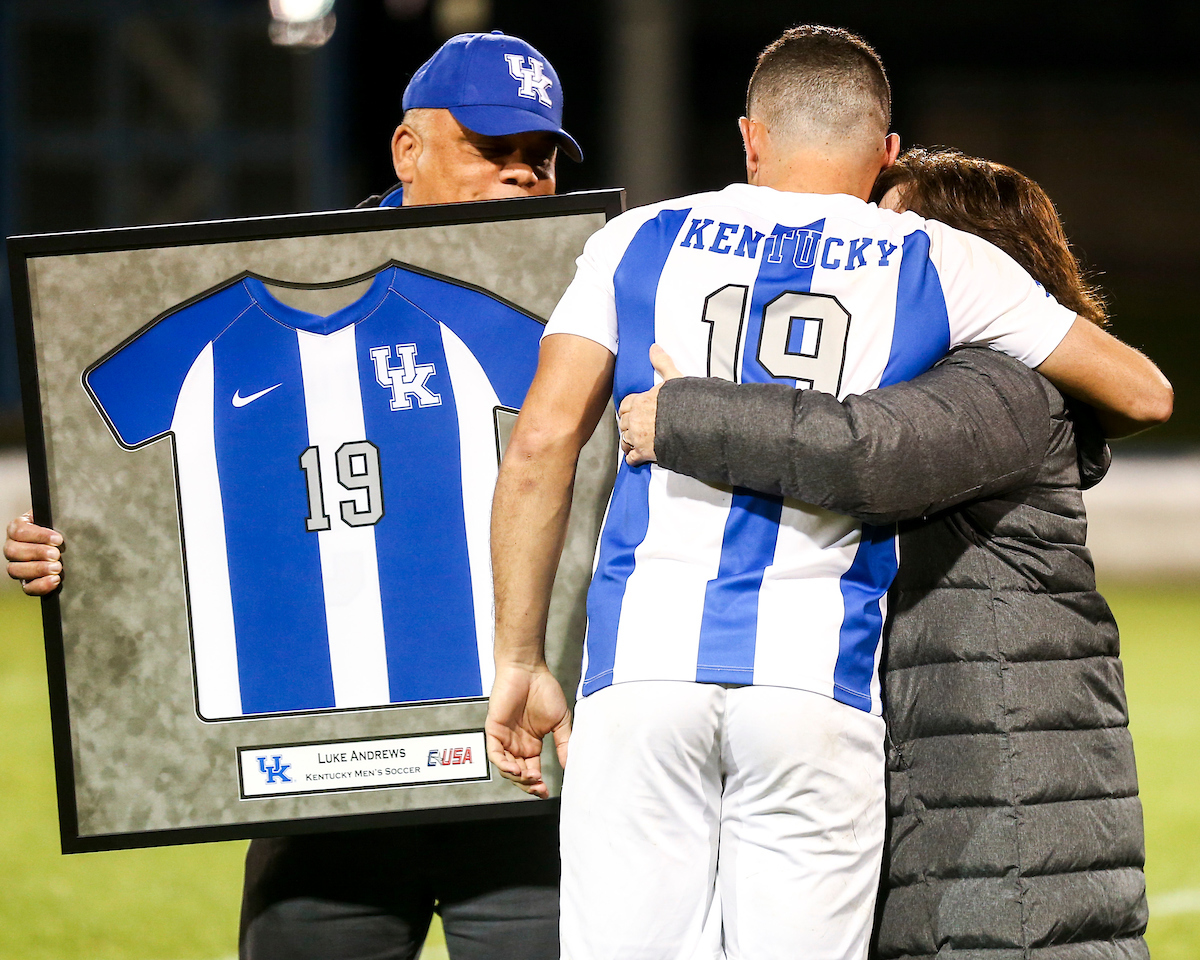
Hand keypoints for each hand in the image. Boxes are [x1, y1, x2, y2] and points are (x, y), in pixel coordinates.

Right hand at [5, 510, 63, 595]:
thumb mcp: (57, 518)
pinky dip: (40, 585)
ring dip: (37, 569)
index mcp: (17, 528)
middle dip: (37, 553)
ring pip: (14, 570)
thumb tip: (65, 514)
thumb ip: (57, 516)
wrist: (67, 544)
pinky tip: (55, 580)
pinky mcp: (26, 581)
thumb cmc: (62, 527)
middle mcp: (12, 547)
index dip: (38, 535)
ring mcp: (17, 565)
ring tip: (57, 568)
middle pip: (12, 551)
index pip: (19, 531)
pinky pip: (27, 588)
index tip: (58, 539)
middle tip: (56, 554)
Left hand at [485, 662, 570, 799]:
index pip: (531, 771)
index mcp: (531, 744)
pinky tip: (516, 769)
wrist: (529, 669)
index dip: (537, 784)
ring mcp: (504, 738)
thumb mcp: (560, 721)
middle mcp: (516, 744)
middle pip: (518, 774)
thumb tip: (569, 764)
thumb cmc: (544, 689)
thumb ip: (563, 743)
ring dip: (518, 778)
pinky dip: (504, 765)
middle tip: (539, 788)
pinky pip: (495, 754)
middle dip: (528, 784)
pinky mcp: (494, 730)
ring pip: (506, 768)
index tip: (547, 791)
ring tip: (532, 778)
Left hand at [618, 344, 682, 465]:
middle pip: (623, 423)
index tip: (632, 412)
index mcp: (640, 401)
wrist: (694, 425)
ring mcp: (639, 437)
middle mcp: (636, 419)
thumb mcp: (675, 378)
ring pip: (625, 440)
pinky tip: (636, 458)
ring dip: (628, 442)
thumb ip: (663, 363)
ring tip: (635, 444)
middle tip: (634, 429)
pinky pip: (631, 458)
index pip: (624, 405)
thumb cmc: (684, 402)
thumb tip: (654, 347)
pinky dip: (633, 458)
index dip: (628, 409)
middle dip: (628, 426)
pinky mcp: (645, 453)